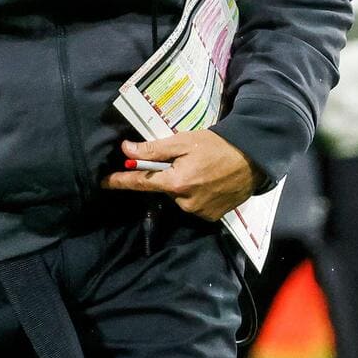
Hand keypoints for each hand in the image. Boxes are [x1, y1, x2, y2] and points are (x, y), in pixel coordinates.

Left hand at [100, 132, 257, 220]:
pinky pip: (194, 206)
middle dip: (167, 176)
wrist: (253, 159)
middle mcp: (185, 202)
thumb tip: (125, 150)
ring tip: (201, 169)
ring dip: (182, 185)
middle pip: (163, 189)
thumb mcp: (183, 141)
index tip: (104, 182)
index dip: (120, 182)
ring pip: (179, 198)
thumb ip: (154, 148)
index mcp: (176, 182)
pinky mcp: (211, 217)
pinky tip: (209, 182)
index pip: (141, 183)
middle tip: (184, 160)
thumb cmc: (217, 145)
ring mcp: (199, 212)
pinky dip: (196, 194)